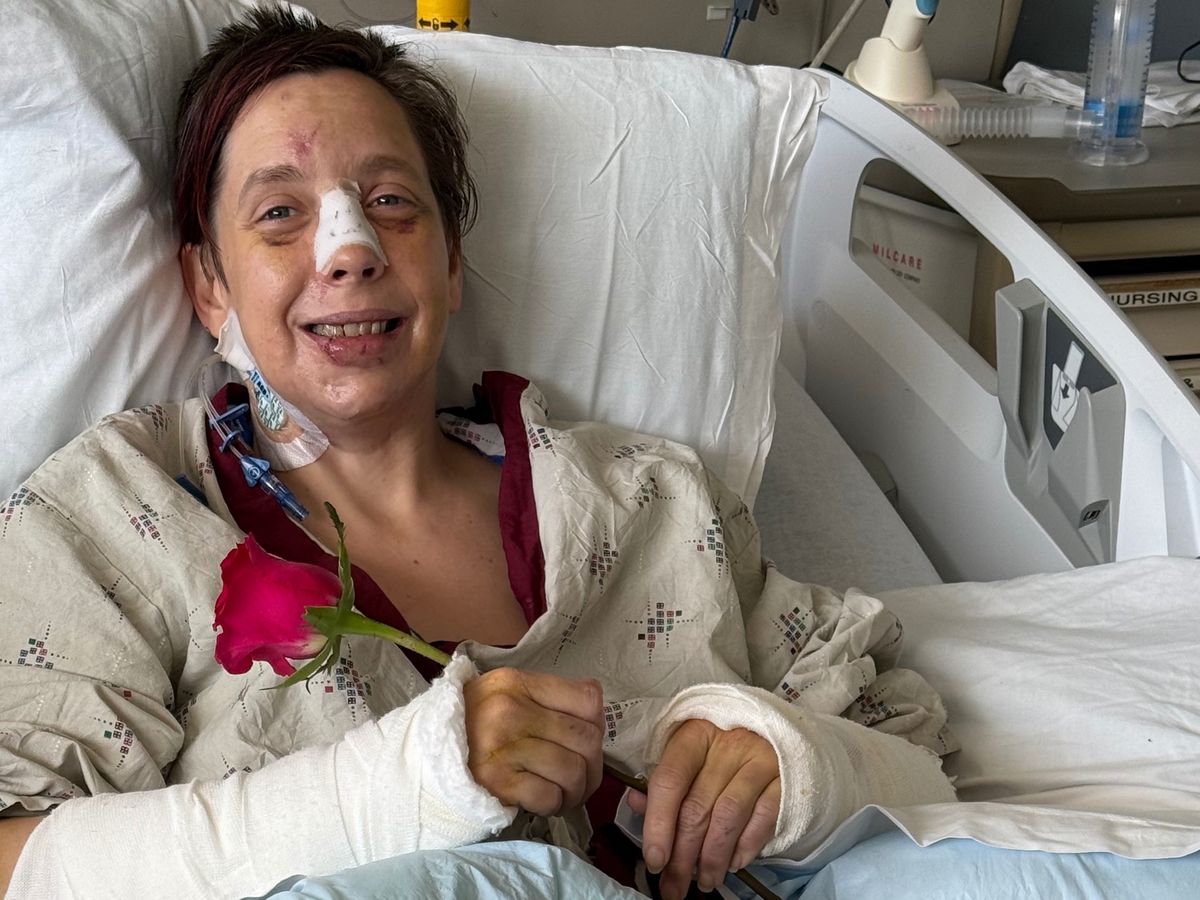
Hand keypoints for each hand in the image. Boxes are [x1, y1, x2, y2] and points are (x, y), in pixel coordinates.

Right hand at [463, 667, 603, 816]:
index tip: (586, 740)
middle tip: (582, 776)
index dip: (597, 724)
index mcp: (516, 682)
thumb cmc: (472, 724)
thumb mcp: (505, 693)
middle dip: (593, 766)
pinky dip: (554, 804)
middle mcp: (509, 710)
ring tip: (564, 792)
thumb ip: (547, 697)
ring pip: (573, 771)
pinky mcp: (496, 782)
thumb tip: (596, 713)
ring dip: (577, 790)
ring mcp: (502, 747)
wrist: (424, 756)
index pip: (587, 699)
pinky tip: (543, 800)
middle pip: (587, 739)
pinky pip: (550, 796)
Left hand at [628, 719, 780, 898]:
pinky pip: (763, 819)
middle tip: (674, 886)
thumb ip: (664, 781)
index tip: (655, 860)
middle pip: (697, 807)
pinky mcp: (784, 779)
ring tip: (704, 881)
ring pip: (728, 817)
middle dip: (683, 856)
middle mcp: (728, 745)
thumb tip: (636, 804)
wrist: (771, 731)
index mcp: (694, 734)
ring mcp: (759, 760)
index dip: (658, 824)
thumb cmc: (720, 747)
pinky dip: (746, 847)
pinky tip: (733, 863)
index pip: (670, 781)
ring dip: (713, 858)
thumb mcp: (688, 752)